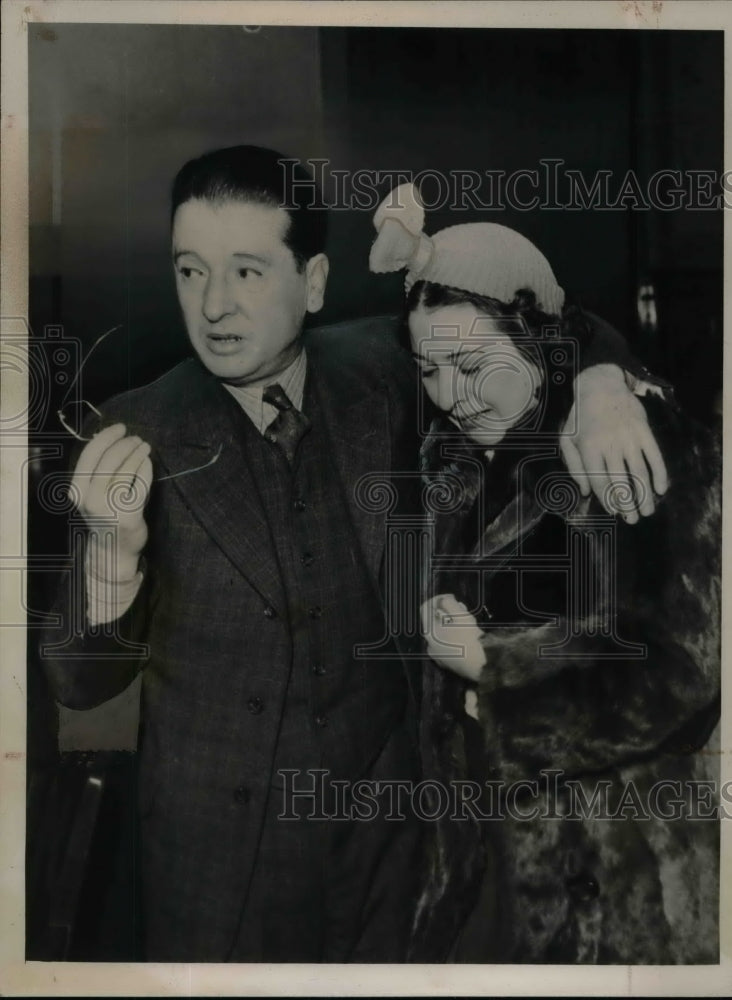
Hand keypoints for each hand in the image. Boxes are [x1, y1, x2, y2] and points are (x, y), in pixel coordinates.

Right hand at [71, 423, 151, 581]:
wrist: (112, 551)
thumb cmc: (105, 516)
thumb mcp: (92, 494)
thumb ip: (97, 470)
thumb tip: (110, 437)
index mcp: (77, 490)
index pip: (90, 455)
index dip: (106, 437)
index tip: (119, 427)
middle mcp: (90, 498)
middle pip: (109, 459)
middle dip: (125, 443)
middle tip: (136, 438)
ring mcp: (110, 507)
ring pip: (126, 469)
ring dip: (137, 452)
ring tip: (144, 446)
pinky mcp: (129, 514)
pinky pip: (140, 483)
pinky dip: (145, 469)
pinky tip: (148, 462)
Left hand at [420, 594, 485, 681]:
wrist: (480, 664)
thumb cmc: (468, 637)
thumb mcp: (459, 614)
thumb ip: (448, 603)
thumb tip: (442, 600)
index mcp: (429, 632)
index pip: (425, 609)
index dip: (437, 600)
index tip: (450, 598)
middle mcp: (430, 645)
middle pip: (434, 622)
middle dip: (446, 612)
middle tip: (460, 608)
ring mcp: (438, 656)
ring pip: (442, 634)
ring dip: (451, 624)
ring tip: (465, 620)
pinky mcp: (448, 664)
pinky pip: (448, 646)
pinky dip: (454, 637)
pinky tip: (465, 635)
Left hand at [560, 364, 667, 522]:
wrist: (601, 386)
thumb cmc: (580, 417)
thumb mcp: (566, 438)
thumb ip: (573, 466)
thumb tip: (584, 491)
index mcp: (589, 448)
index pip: (600, 481)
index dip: (607, 499)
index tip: (613, 512)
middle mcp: (610, 445)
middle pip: (621, 482)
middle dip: (628, 505)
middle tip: (633, 520)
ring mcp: (629, 438)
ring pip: (639, 473)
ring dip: (645, 495)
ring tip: (648, 511)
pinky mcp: (644, 431)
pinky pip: (655, 456)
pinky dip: (660, 473)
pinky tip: (661, 488)